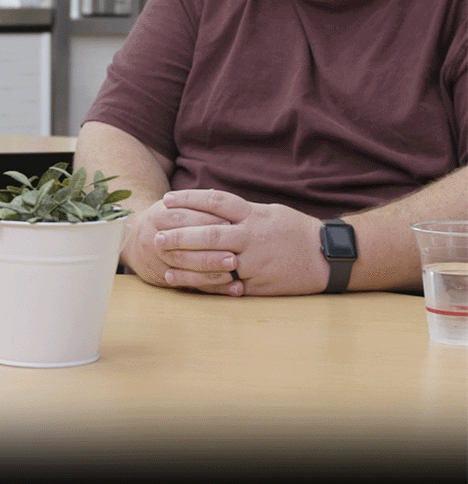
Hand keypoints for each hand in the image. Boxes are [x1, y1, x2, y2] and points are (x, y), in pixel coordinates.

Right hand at [125, 198, 234, 288]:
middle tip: (233, 250)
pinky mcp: (161, 278)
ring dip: (209, 268)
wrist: (132, 242)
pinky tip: (231, 287)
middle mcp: (153, 237)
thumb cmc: (164, 222)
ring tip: (233, 268)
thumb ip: (191, 204)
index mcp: (157, 215)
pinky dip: (211, 285)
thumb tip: (213, 191)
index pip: (182, 216)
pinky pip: (188, 284)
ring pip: (182, 264)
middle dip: (208, 246)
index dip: (206, 219)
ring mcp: (155, 259)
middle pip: (181, 242)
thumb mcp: (171, 207)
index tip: (230, 222)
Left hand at [154, 190, 329, 295]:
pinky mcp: (256, 284)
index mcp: (254, 214)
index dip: (190, 199)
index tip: (167, 200)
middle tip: (156, 235)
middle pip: (209, 232)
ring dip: (184, 259)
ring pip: (213, 260)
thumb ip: (240, 211)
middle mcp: (252, 236)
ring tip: (160, 258)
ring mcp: (254, 261)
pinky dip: (199, 283)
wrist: (328, 256)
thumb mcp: (269, 212)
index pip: (216, 201)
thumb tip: (208, 204)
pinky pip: (223, 284)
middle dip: (180, 234)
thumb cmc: (294, 231)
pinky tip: (179, 281)